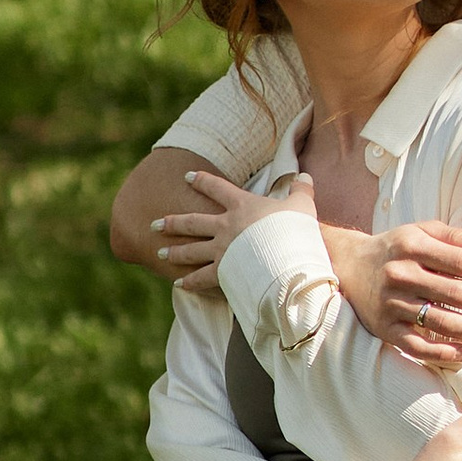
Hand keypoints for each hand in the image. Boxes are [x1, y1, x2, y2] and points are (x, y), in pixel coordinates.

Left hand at [151, 166, 312, 279]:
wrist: (287, 256)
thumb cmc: (294, 229)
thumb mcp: (301, 205)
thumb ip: (301, 190)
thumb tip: (305, 177)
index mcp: (241, 206)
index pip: (217, 188)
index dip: (202, 180)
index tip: (187, 176)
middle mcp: (225, 226)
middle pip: (192, 222)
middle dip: (172, 222)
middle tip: (155, 223)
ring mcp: (222, 250)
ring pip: (190, 250)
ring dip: (174, 251)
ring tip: (159, 252)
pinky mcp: (224, 272)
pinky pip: (202, 277)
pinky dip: (190, 282)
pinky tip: (179, 284)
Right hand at [353, 214, 461, 371]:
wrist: (349, 266)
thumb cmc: (396, 248)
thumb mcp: (420, 231)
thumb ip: (453, 236)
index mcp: (412, 246)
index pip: (459, 261)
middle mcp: (400, 274)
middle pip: (454, 293)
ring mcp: (392, 303)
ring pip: (439, 321)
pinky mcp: (384, 328)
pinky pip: (415, 345)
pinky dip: (439, 350)